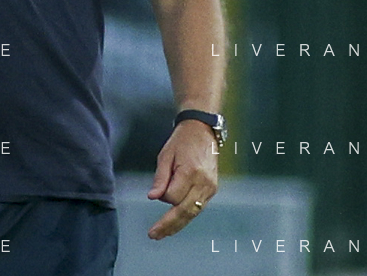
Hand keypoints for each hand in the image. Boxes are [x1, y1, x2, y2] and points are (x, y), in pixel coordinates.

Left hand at [146, 119, 217, 239]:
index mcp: (191, 172)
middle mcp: (203, 182)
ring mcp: (210, 187)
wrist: (202, 131)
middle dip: (169, 225)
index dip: (163, 196)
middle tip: (154, 234)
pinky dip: (187, 215)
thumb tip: (153, 197)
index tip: (155, 193)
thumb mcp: (166, 156)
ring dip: (178, 224)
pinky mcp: (213, 189)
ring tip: (163, 233)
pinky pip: (198, 207)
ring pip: (193, 212)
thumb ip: (160, 178)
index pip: (173, 197)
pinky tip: (177, 222)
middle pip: (184, 211)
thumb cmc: (182, 141)